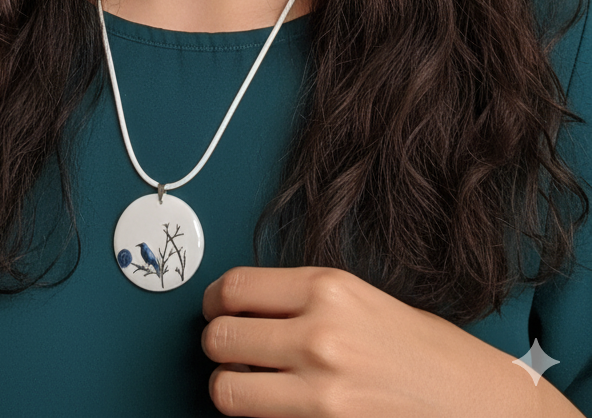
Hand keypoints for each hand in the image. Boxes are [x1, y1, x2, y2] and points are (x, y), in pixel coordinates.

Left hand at [201, 266, 541, 416]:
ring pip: (226, 390)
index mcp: (327, 287)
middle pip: (220, 337)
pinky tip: (280, 409)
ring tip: (251, 385)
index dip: (215, 301)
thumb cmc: (424, 350)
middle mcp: (319, 332)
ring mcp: (321, 388)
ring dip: (231, 388)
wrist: (476, 402)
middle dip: (219, 346)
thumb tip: (245, 305)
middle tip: (232, 351)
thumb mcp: (361, 298)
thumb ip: (303, 299)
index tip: (218, 310)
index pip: (233, 287)